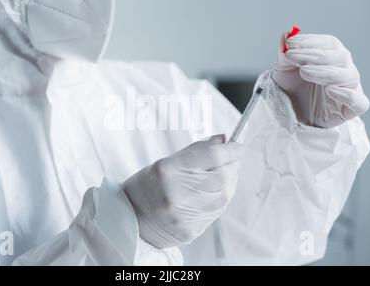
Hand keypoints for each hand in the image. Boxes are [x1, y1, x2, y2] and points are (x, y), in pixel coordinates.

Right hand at [123, 135, 241, 248]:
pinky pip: (217, 210)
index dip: (230, 149)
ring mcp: (184, 215)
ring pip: (225, 194)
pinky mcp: (191, 230)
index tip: (238, 145)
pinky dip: (223, 197)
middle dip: (232, 165)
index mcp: (167, 170)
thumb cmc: (147, 187)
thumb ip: (197, 150)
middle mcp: (176, 193)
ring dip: (230, 181)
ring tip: (224, 173)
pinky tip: (217, 190)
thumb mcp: (165, 162)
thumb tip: (223, 139)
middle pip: (222, 176)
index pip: (211, 156)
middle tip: (234, 158)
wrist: (131, 220)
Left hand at [272, 33, 369, 127]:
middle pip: (339, 57)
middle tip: (292, 56)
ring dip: (325, 72)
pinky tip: (330, 90)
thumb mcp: (284, 71)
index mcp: (332, 56)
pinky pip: (358, 101)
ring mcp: (350, 88)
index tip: (290, 43)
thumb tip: (287, 34)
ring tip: (304, 72)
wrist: (291, 114)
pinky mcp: (351, 109)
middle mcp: (344, 69)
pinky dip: (347, 95)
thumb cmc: (292, 89)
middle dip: (314, 55)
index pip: (328, 43)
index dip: (310, 41)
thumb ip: (285, 54)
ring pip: (348, 76)